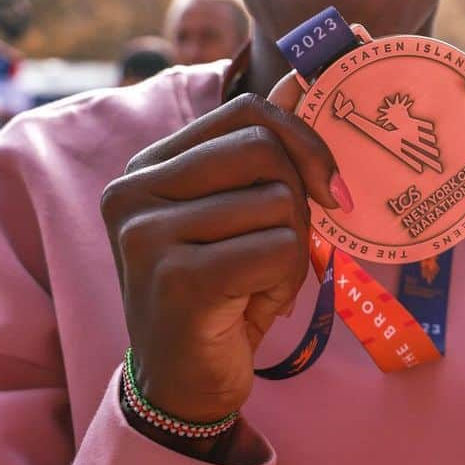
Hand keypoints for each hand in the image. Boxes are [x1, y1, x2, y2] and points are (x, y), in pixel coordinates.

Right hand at [101, 80, 341, 429]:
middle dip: (300, 199)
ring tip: (260, 283)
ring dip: (292, 252)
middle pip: (264, 149)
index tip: (330, 185)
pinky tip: (256, 306)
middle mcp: (134, 191)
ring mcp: (149, 235)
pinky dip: (287, 282)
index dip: (303, 139)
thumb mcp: (238, 213)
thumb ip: (263, 151)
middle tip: (288, 246)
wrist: (183, 385)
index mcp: (148, 165)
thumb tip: (303, 79)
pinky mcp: (177, 280)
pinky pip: (278, 251)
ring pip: (279, 204)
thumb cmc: (219, 292)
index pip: (244, 112)